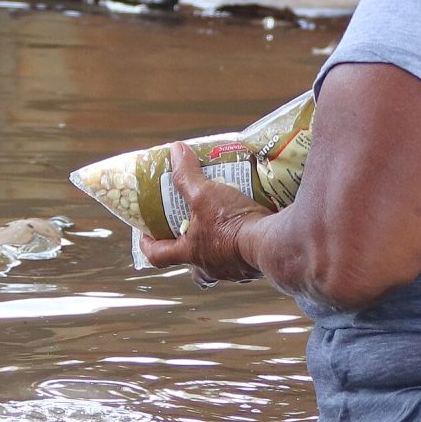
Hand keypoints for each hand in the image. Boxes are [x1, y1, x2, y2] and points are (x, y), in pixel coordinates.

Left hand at [139, 142, 270, 282]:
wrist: (274, 243)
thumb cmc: (233, 222)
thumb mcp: (205, 194)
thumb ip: (188, 175)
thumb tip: (176, 150)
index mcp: (191, 254)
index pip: (158, 256)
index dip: (149, 244)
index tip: (146, 234)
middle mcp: (210, 268)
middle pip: (193, 269)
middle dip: (191, 254)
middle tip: (195, 235)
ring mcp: (233, 271)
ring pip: (220, 265)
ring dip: (219, 250)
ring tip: (226, 228)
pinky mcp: (255, 268)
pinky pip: (245, 260)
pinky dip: (245, 246)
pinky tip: (253, 229)